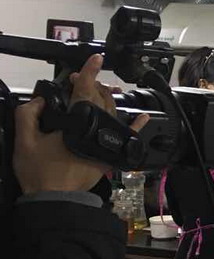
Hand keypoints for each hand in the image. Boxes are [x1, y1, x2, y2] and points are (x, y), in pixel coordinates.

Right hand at [14, 55, 149, 194]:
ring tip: (101, 87)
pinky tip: (143, 117)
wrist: (55, 199)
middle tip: (78, 78)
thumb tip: (40, 101)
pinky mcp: (109, 154)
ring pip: (112, 113)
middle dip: (90, 84)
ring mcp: (105, 142)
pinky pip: (127, 136)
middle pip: (99, 99)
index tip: (96, 58)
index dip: (88, 73)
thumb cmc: (40, 172)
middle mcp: (96, 130)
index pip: (84, 91)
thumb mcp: (25, 141)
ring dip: (107, 97)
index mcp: (76, 123)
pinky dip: (135, 126)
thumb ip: (28, 116)